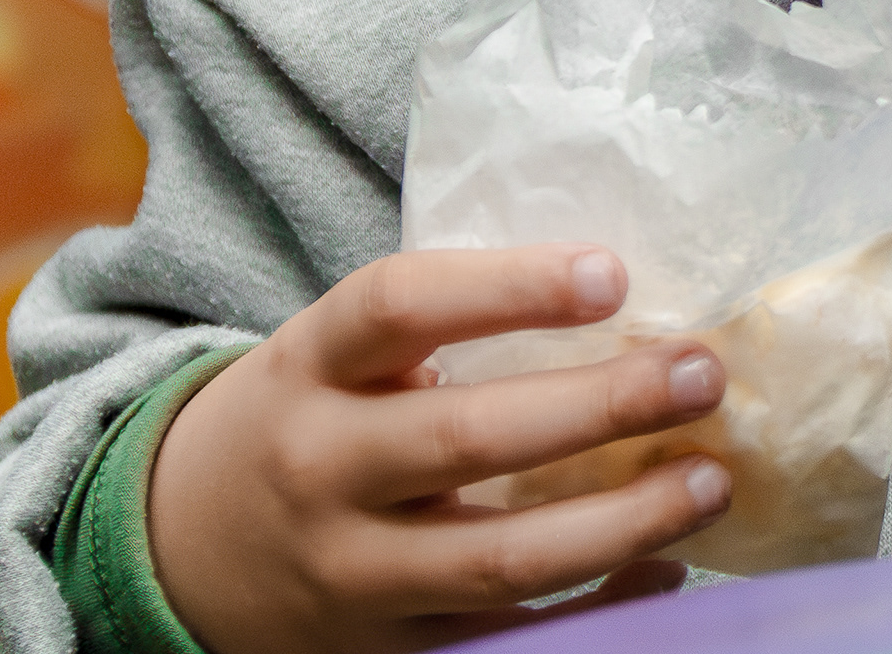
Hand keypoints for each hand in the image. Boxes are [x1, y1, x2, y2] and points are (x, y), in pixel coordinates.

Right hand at [147, 246, 731, 653]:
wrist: (180, 549)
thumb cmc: (302, 422)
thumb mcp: (330, 356)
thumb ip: (436, 327)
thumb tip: (617, 291)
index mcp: (310, 367)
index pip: (400, 305)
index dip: (511, 286)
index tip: (614, 275)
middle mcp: (322, 468)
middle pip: (470, 437)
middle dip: (603, 406)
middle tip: (702, 374)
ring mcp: (352, 570)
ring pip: (502, 556)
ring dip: (624, 521)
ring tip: (711, 480)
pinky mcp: (388, 647)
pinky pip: (508, 635)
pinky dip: (598, 607)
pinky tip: (663, 570)